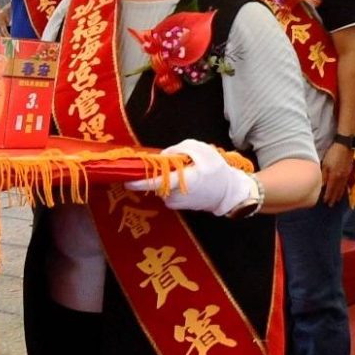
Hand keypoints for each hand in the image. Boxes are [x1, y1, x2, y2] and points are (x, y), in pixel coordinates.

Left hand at [130, 139, 261, 215]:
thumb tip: (164, 156)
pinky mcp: (178, 205)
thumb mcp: (202, 151)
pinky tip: (188, 181)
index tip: (125, 180)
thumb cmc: (217, 171)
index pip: (154, 182)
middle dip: (162, 171)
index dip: (138, 181)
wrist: (229, 193)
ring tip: (188, 173)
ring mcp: (176, 202)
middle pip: (157, 181)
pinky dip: (174, 184)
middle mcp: (175, 195)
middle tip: (180, 165)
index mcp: (181, 182)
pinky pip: (169, 191)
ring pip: (163, 185)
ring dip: (169, 177)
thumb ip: (181, 148)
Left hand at [318, 140, 354, 205]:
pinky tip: (343, 190)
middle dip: (334, 198)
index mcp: (335, 176)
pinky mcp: (349, 171)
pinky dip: (344, 188)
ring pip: (342, 187)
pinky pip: (346, 183)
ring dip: (339, 194)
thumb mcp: (325, 164)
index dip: (328, 196)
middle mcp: (341, 178)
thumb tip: (322, 186)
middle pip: (337, 190)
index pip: (331, 189)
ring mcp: (346, 174)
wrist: (345, 145)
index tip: (325, 202)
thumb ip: (324, 176)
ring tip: (337, 200)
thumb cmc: (333, 153)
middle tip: (331, 205)